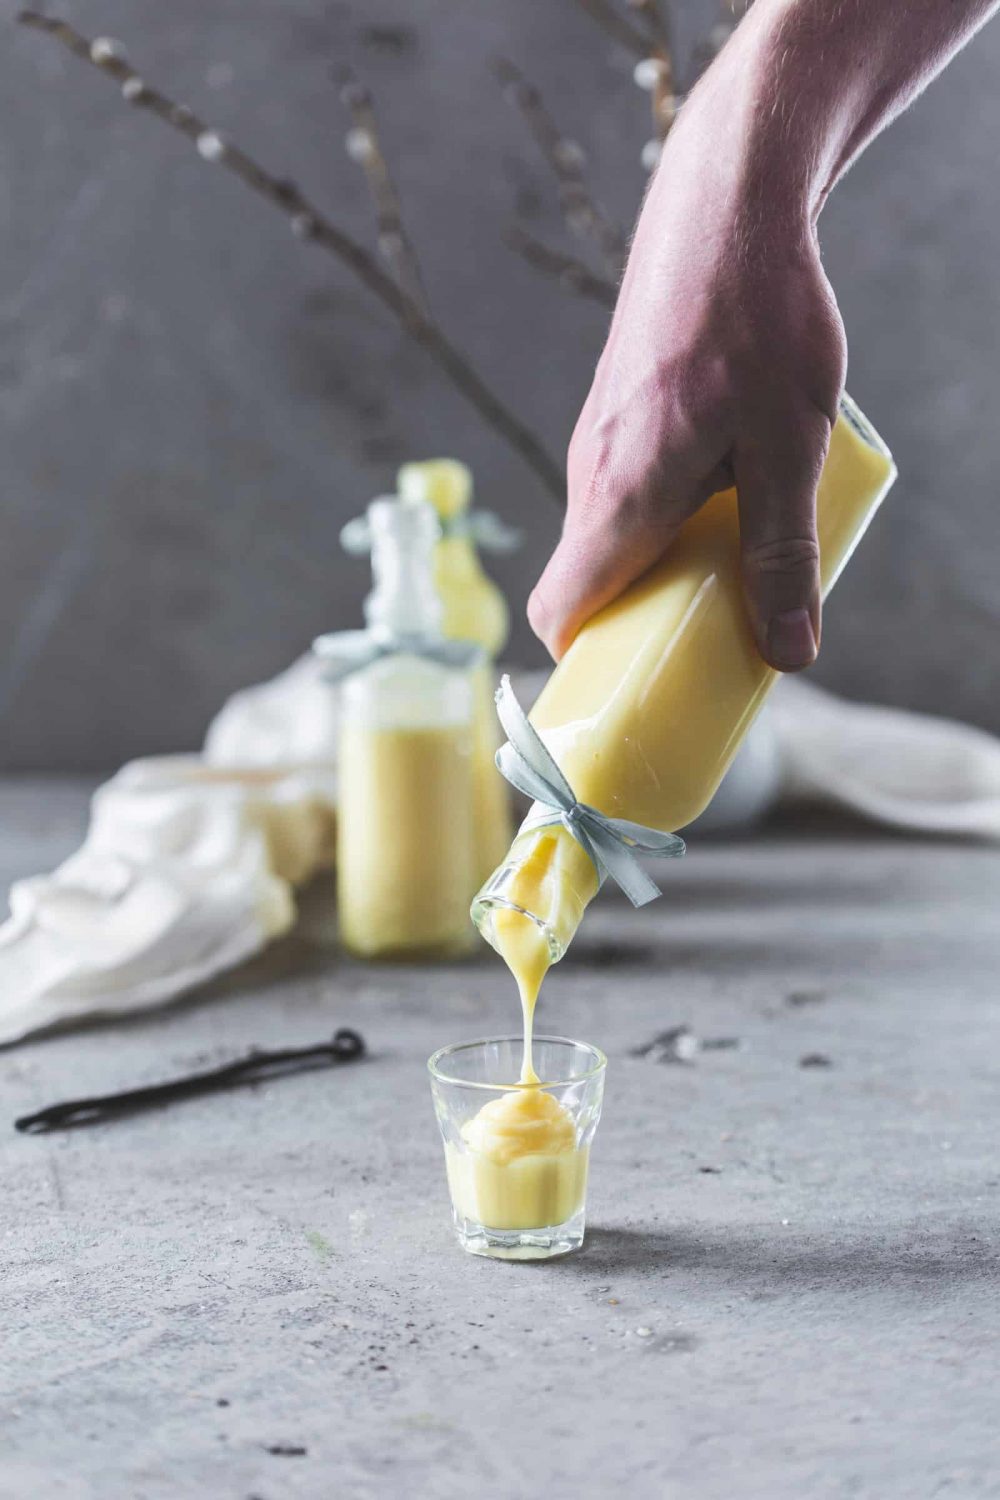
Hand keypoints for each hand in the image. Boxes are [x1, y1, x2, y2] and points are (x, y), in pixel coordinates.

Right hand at [528, 37, 846, 670]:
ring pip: (610, 533)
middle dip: (643, 620)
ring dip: (660, 563)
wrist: (725, 204)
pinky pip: (624, 489)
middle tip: (713, 632)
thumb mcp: (791, 447)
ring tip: (737, 556)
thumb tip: (790, 654)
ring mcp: (598, 437)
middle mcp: (593, 473)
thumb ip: (783, 553)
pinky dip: (661, 516)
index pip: (564, 610)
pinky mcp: (617, 410)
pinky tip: (728, 488)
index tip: (635, 687)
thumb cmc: (759, 320)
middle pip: (591, 581)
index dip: (587, 662)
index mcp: (622, 497)